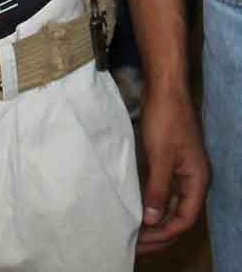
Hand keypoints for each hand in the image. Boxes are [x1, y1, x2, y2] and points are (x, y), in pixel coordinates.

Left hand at [136, 88, 209, 253]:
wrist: (165, 87)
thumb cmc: (166, 119)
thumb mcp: (160, 156)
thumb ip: (158, 189)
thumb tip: (152, 220)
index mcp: (197, 180)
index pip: (185, 219)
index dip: (165, 233)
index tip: (142, 241)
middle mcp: (193, 178)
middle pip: (179, 215)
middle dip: (160, 232)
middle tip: (136, 244)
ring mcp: (182, 169)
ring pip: (171, 204)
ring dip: (155, 219)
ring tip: (135, 232)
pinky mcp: (170, 160)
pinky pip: (164, 190)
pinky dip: (152, 202)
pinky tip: (138, 207)